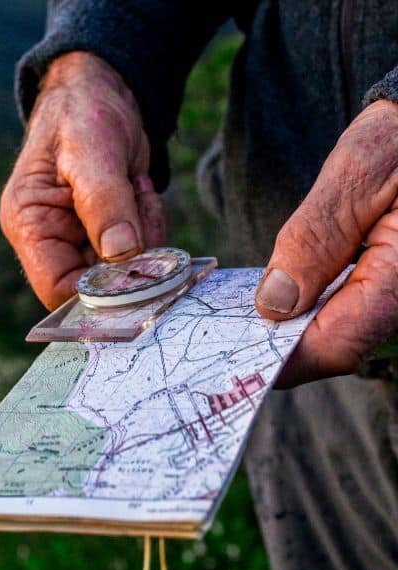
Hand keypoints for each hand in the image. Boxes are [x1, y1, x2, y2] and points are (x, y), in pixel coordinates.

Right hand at [0, 52, 165, 309]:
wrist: (104, 89)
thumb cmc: (81, 112)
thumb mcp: (90, 152)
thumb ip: (104, 203)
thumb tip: (122, 255)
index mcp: (30, 224)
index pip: (57, 289)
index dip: (97, 294)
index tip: (135, 272)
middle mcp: (52, 240)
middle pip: (97, 284)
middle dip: (130, 258)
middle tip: (141, 209)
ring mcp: (82, 238)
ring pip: (125, 270)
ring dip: (144, 235)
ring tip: (135, 187)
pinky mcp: (110, 232)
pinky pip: (141, 250)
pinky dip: (151, 224)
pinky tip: (139, 190)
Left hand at [255, 100, 397, 386]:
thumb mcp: (357, 173)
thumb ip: (316, 238)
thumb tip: (275, 304)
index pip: (340, 344)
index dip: (284, 358)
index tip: (232, 354)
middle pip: (340, 345)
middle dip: (283, 344)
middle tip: (225, 335)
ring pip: (345, 332)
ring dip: (296, 328)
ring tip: (246, 315)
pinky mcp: (392, 285)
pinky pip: (353, 312)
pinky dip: (315, 308)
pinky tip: (283, 297)